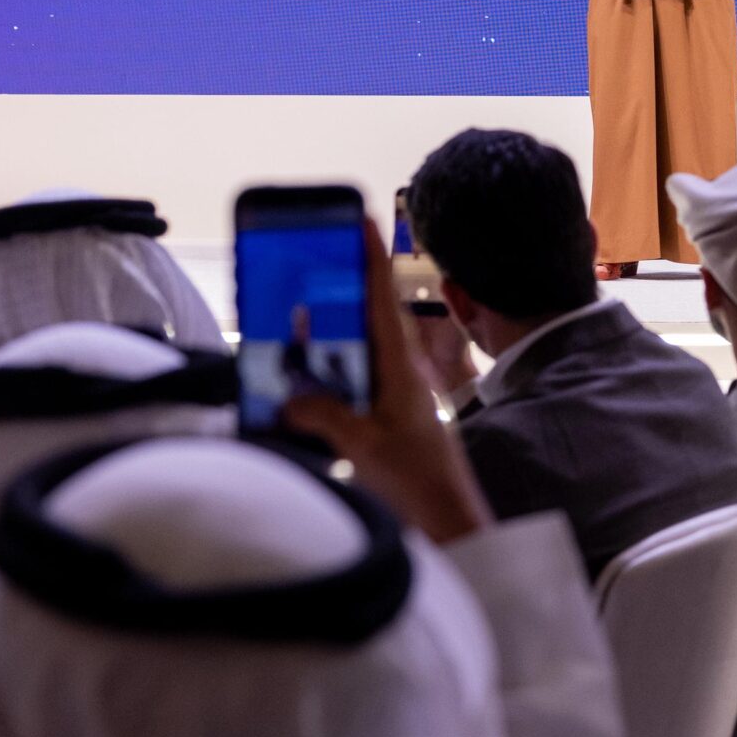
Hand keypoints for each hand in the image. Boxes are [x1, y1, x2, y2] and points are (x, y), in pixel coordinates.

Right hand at [287, 225, 492, 544]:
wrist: (448, 516)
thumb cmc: (418, 481)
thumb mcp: (366, 445)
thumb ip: (325, 417)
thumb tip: (288, 396)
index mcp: (401, 365)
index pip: (383, 299)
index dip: (372, 258)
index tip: (360, 220)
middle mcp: (400, 370)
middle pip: (367, 315)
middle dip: (340, 285)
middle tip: (309, 257)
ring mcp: (395, 391)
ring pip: (357, 346)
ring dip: (329, 328)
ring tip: (292, 307)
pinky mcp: (387, 413)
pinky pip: (354, 377)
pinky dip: (328, 368)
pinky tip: (301, 372)